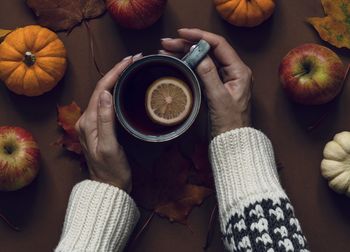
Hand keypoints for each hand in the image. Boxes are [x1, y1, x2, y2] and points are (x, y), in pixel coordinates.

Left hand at [75, 54, 141, 192]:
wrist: (110, 187)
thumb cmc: (111, 171)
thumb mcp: (108, 147)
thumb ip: (105, 121)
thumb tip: (105, 93)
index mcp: (88, 121)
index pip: (101, 89)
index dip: (116, 72)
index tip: (131, 60)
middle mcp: (87, 119)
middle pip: (101, 88)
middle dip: (117, 71)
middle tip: (135, 60)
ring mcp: (93, 123)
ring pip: (104, 94)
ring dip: (117, 78)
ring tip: (132, 68)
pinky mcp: (101, 127)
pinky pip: (108, 102)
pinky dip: (118, 90)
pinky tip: (126, 87)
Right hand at [161, 29, 252, 136]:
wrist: (232, 141)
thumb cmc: (230, 123)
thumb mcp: (218, 98)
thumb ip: (208, 74)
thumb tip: (198, 54)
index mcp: (239, 71)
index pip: (219, 45)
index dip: (200, 36)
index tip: (182, 34)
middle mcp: (233, 71)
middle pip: (209, 50)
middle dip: (188, 45)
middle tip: (167, 43)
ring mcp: (224, 78)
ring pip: (204, 59)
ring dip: (185, 53)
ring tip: (166, 50)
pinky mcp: (216, 85)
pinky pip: (202, 70)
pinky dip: (188, 64)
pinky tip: (176, 61)